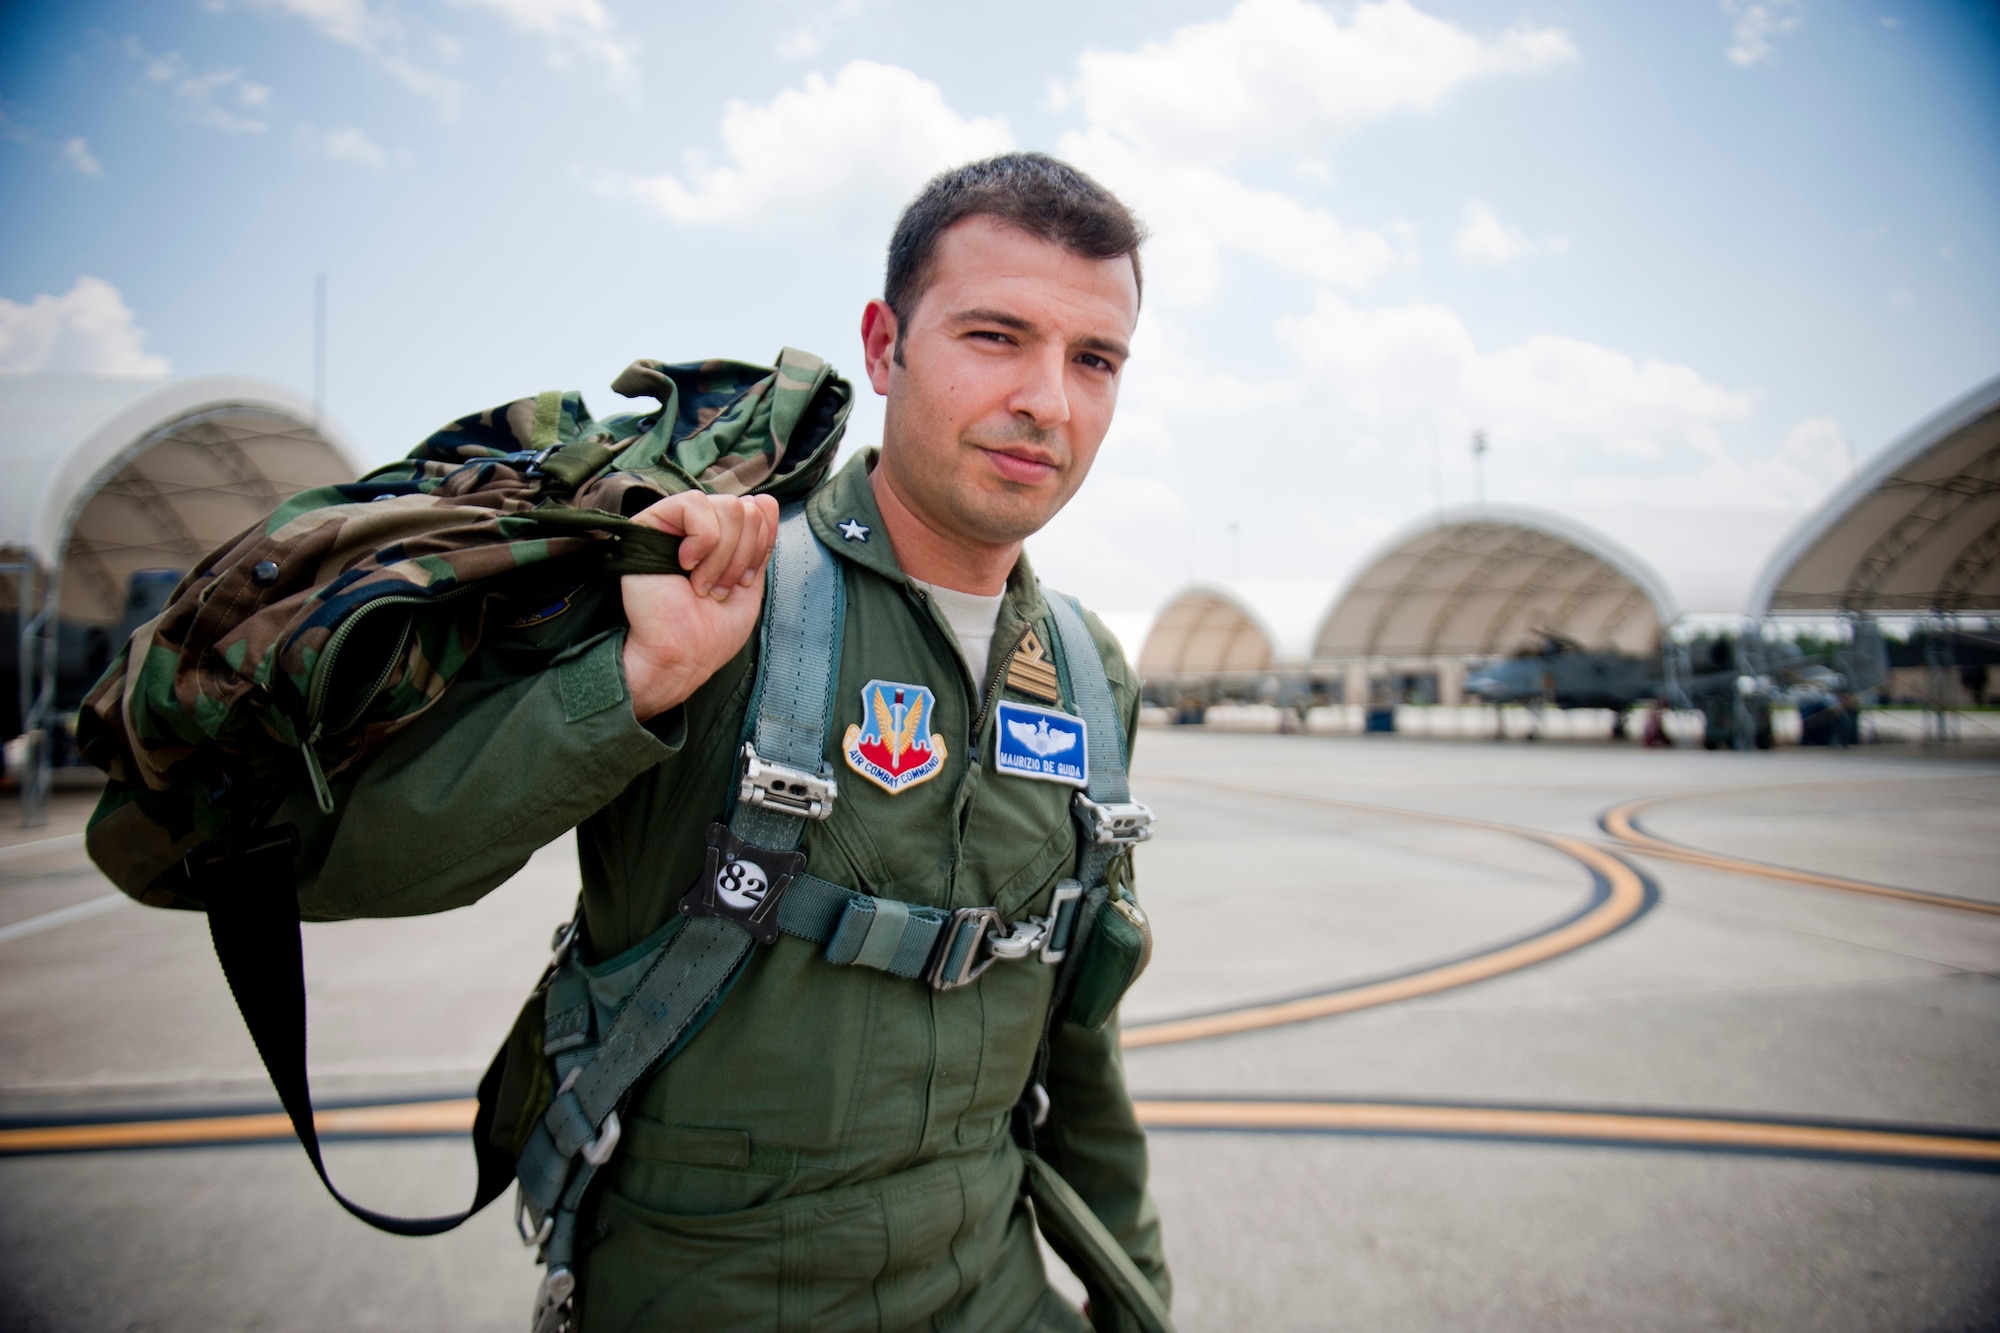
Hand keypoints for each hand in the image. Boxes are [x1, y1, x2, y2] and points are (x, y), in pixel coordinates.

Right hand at [619, 492, 780, 720]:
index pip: (756, 511)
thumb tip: (765, 500)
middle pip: (744, 507)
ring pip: (726, 505)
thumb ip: (759, 543)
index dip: (760, 546)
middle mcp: (696, 528)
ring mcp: (673, 524)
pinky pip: (694, 504)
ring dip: (723, 555)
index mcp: (719, 540)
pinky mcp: (649, 523)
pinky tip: (685, 566)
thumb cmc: (709, 633)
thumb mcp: (749, 585)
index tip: (742, 583)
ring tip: (701, 585)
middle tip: (718, 590)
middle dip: (742, 555)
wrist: (678, 655)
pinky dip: (702, 541)